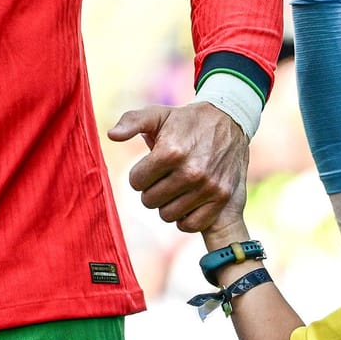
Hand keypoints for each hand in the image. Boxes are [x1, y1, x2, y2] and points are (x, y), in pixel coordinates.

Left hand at [107, 101, 247, 233]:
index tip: (150, 166)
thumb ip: (131, 122)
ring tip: (175, 187)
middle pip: (150, 201)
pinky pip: (191, 225)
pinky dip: (186, 217)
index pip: (136, 182)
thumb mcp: (157, 114)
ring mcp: (208, 186)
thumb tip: (112, 135)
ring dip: (168, 203)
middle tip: (163, 177)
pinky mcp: (222, 197)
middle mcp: (191, 172)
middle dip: (152, 189)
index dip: (140, 174)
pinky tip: (188, 200)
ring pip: (168, 215)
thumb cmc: (186, 121)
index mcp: (171, 152)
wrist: (228, 121)